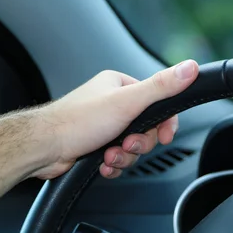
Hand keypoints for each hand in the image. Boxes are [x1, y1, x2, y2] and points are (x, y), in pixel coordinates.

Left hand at [33, 60, 198, 178]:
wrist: (43, 148)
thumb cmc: (76, 122)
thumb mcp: (127, 102)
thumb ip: (161, 87)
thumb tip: (189, 68)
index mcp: (120, 86)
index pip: (158, 103)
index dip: (164, 123)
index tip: (165, 136)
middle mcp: (112, 104)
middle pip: (146, 129)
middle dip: (139, 144)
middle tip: (126, 144)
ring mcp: (104, 126)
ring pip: (132, 146)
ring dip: (124, 156)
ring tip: (109, 155)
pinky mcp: (96, 145)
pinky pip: (118, 158)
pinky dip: (113, 164)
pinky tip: (102, 164)